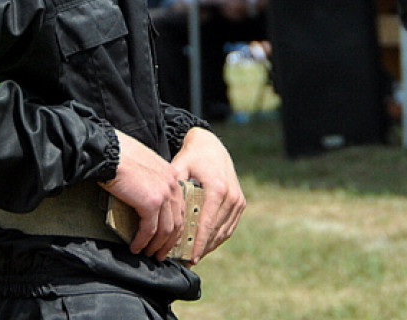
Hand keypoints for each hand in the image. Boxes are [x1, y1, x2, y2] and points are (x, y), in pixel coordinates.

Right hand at [99, 130, 184, 260]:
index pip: (180, 207)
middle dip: (169, 242)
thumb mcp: (144, 167)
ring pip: (166, 229)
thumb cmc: (120, 157)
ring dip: (156, 246)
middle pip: (177, 221)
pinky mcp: (151, 203)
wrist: (109, 153)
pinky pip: (150, 229)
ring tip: (147, 255)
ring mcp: (164, 194)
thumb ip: (151, 182)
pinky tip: (135, 247)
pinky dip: (142, 241)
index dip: (175, 227)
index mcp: (171, 175)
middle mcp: (172, 184)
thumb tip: (146, 202)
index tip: (167, 240)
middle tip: (160, 254)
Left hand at [170, 127, 245, 264]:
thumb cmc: (191, 156)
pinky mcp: (240, 201)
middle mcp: (231, 195)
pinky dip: (219, 237)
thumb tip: (165, 216)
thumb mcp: (179, 168)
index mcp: (217, 189)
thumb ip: (174, 190)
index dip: (199, 243)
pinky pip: (230, 225)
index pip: (207, 224)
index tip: (190, 258)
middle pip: (216, 230)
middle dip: (203, 248)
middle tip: (187, 261)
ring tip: (195, 256)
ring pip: (225, 231)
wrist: (210, 144)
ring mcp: (238, 199)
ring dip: (211, 245)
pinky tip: (206, 245)